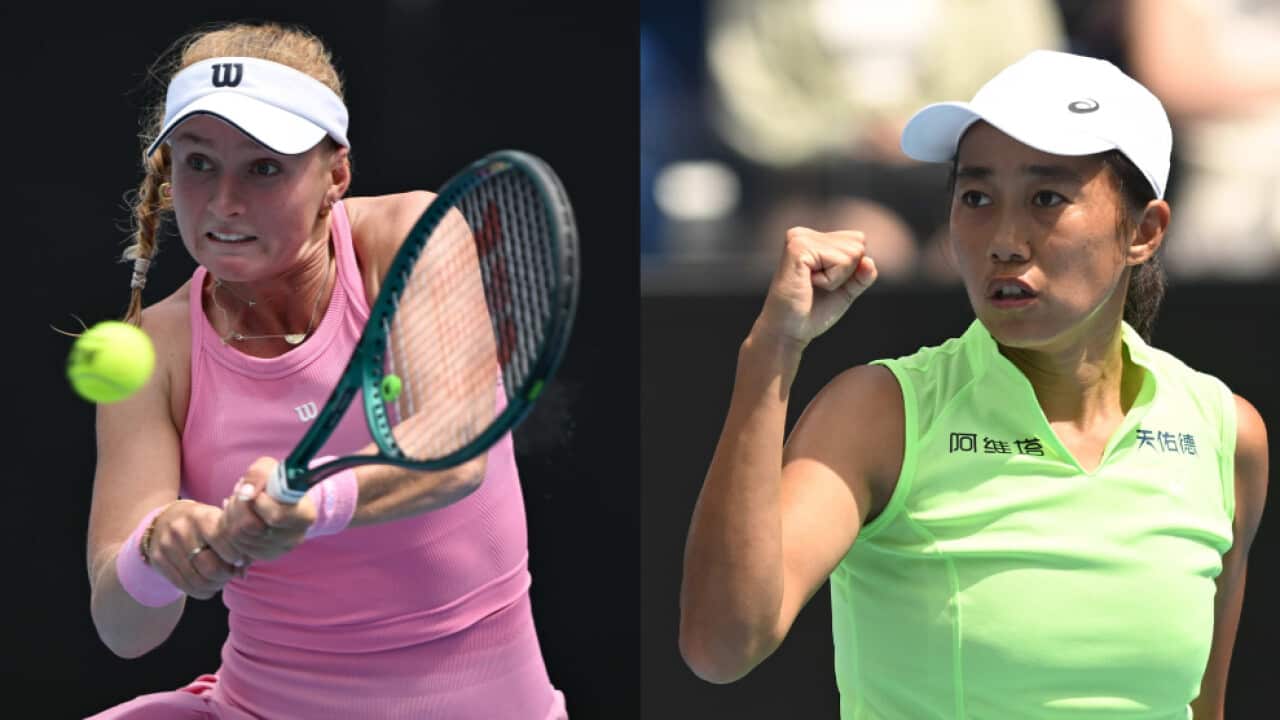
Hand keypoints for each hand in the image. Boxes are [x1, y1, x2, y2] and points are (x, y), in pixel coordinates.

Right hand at [144, 500, 246, 599]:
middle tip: (231, 573)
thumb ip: (235, 544)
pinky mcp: (158, 560)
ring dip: (214, 585)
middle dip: (226, 575)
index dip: (235, 555)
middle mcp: (181, 530)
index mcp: (201, 517)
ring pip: (197, 580)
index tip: (239, 560)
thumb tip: (242, 572)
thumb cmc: (203, 523)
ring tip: (220, 579)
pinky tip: (207, 585)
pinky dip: (201, 591)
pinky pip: (184, 586)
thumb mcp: (219, 523)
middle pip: (210, 567)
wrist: (164, 519)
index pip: (221, 539)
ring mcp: (167, 546)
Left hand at [219, 457, 317, 562]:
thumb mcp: (270, 468)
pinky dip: (230, 530)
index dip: (258, 502)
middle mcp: (295, 537)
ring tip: (240, 504)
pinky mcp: (263, 556)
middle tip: (241, 494)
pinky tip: (238, 518)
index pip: (275, 516)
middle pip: (252, 528)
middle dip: (239, 507)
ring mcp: (279, 550)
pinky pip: (235, 546)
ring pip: (239, 537)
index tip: (258, 492)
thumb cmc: (276, 482)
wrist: (279, 499)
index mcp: (305, 515)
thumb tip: (245, 494)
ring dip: (231, 517)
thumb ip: (258, 474)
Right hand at [756, 227, 877, 346]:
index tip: (823, 284)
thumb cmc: (812, 312)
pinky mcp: (799, 248)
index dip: (850, 270)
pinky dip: (831, 280)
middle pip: (858, 244)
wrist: (788, 332)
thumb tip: (869, 261)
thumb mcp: (846, 290)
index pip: (858, 242)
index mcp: (812, 239)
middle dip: (846, 273)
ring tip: (811, 286)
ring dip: (837, 278)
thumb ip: (862, 275)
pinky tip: (809, 285)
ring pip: (852, 252)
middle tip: (817, 287)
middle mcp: (804, 234)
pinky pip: (840, 260)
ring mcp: (800, 239)